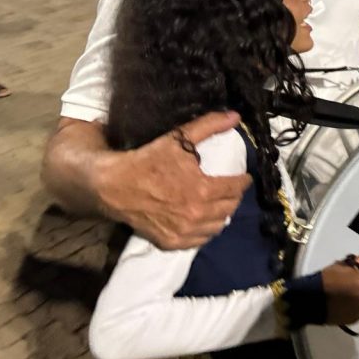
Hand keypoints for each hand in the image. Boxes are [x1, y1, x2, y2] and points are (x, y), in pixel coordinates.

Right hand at [95, 111, 251, 248]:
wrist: (114, 186)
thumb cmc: (148, 161)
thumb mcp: (179, 139)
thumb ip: (209, 126)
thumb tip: (235, 116)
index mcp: (204, 190)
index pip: (236, 188)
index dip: (243, 181)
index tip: (245, 177)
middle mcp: (197, 214)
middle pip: (229, 208)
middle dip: (234, 196)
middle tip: (232, 189)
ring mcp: (184, 231)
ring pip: (217, 226)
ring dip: (222, 214)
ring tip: (220, 204)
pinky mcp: (171, 242)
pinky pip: (199, 240)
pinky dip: (205, 231)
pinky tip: (203, 221)